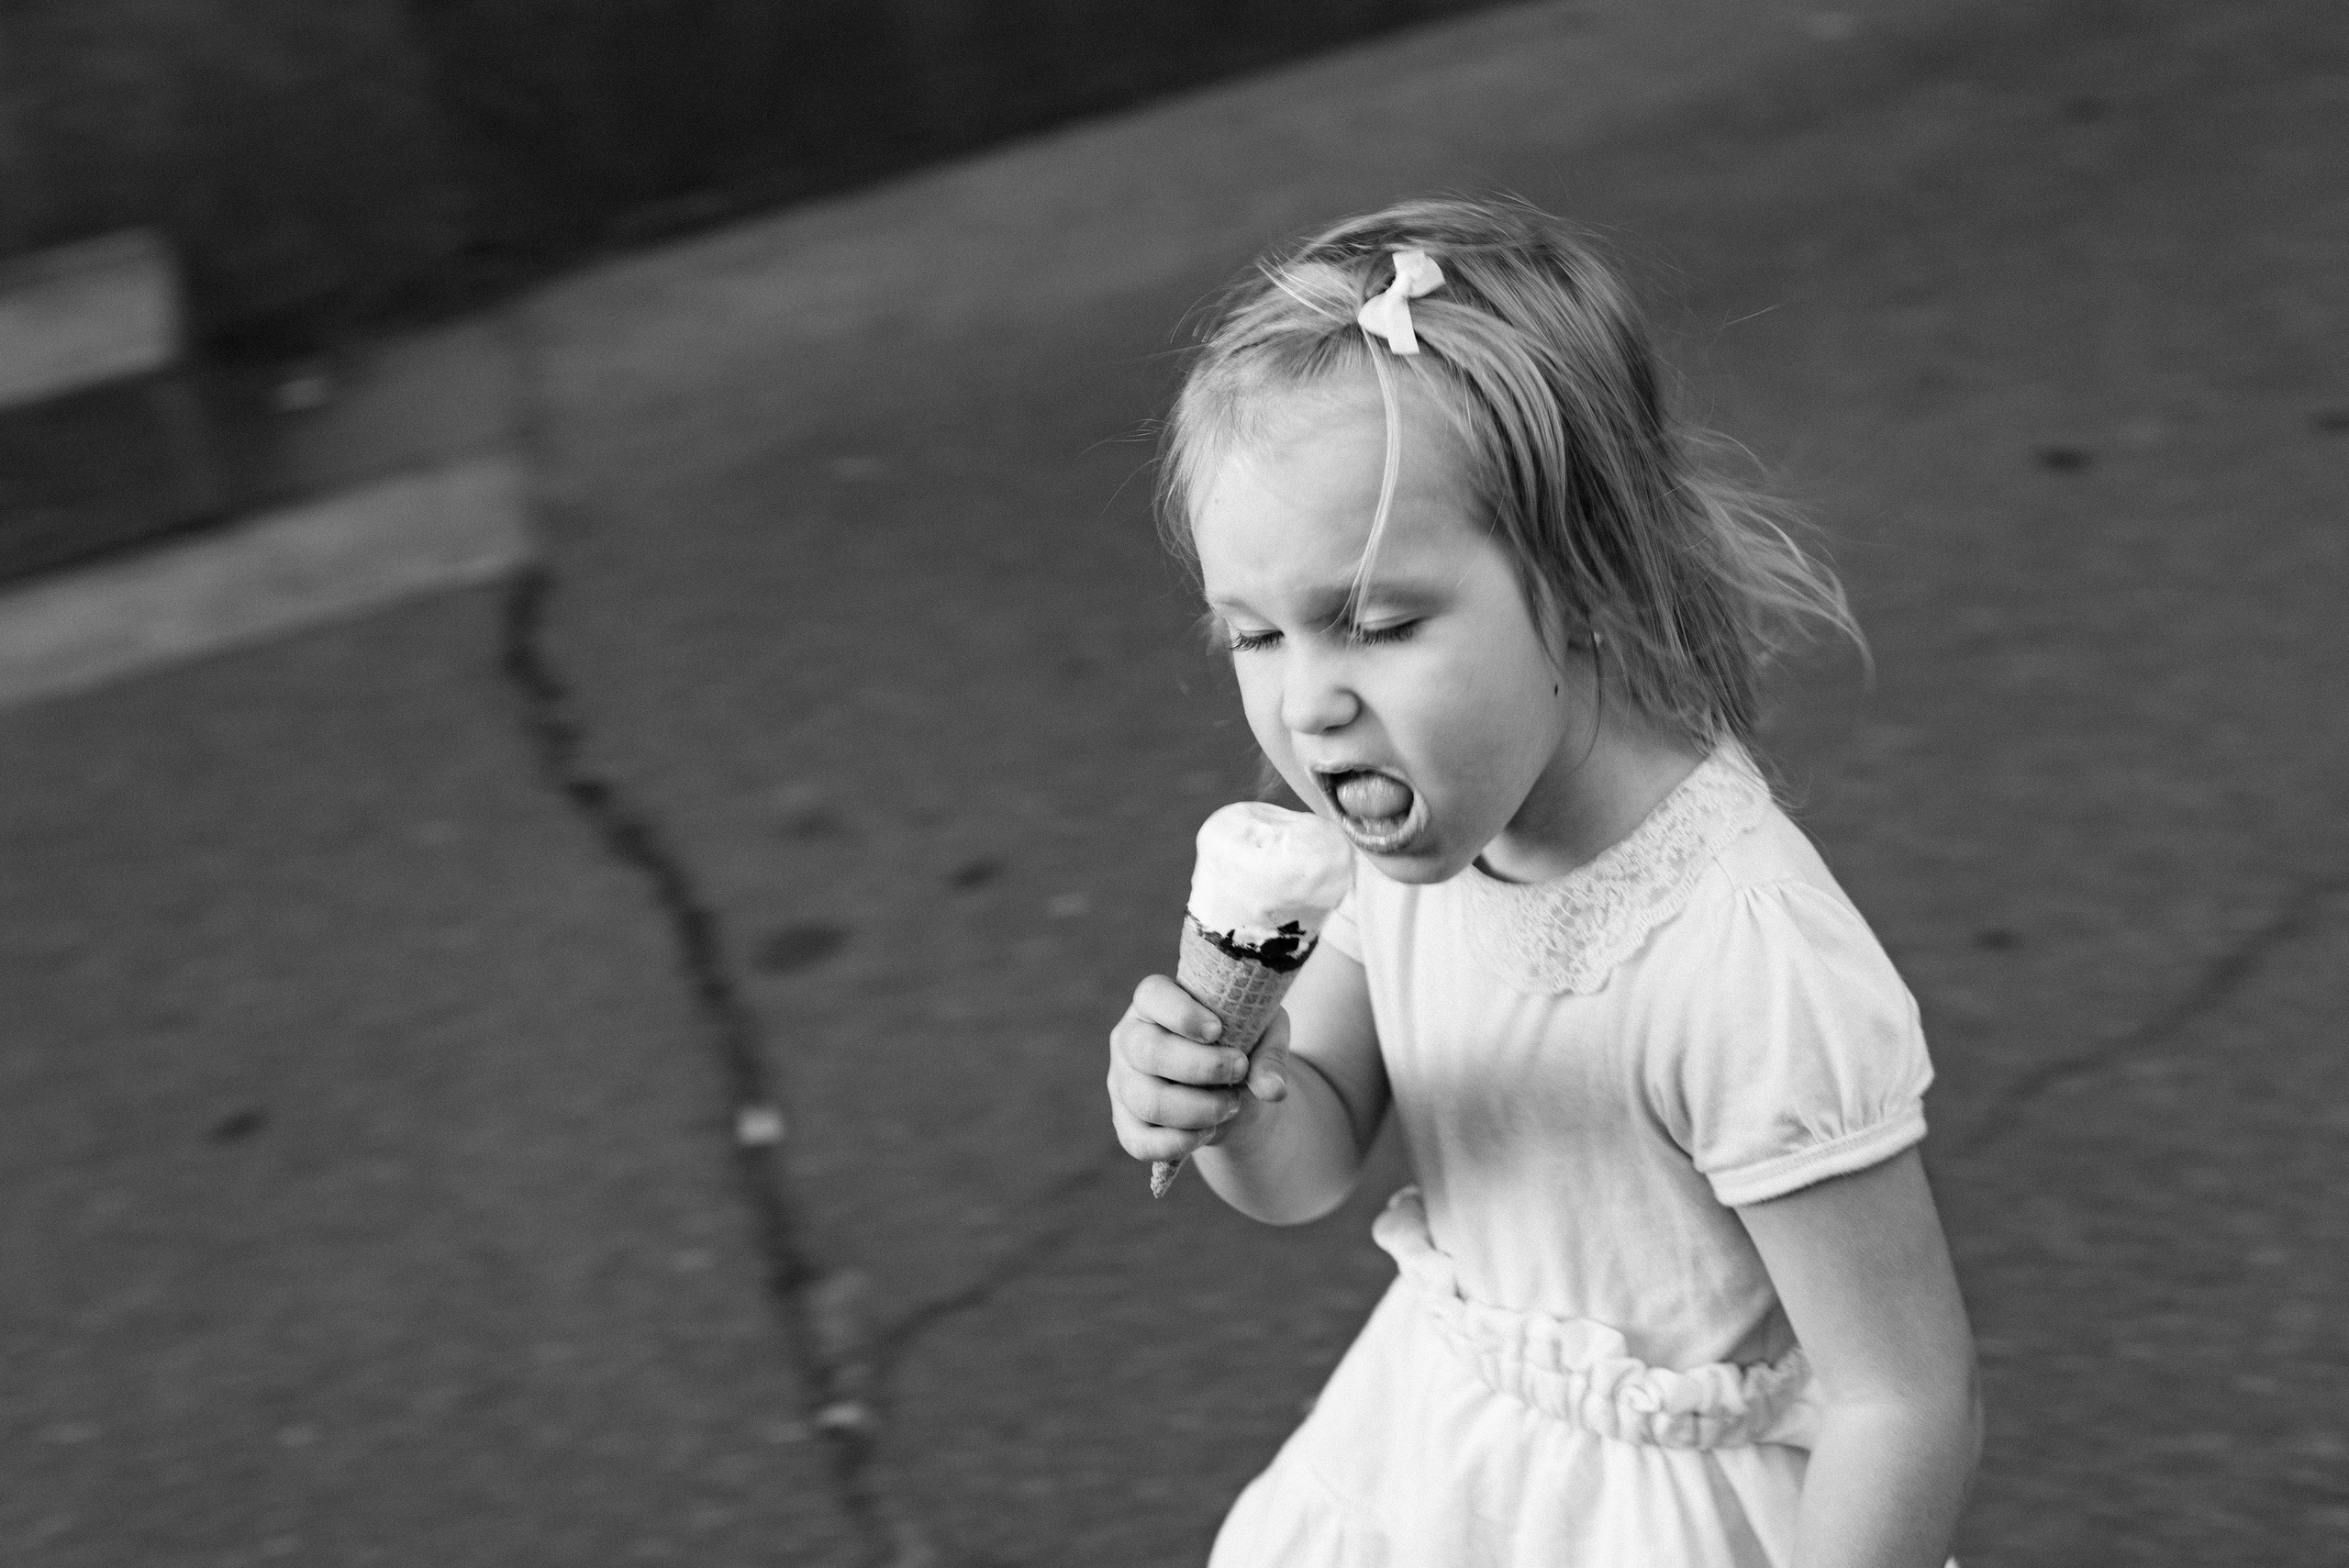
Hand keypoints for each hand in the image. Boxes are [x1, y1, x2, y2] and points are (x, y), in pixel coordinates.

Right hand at [1107, 974, 1291, 1163]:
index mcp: (1155, 1001)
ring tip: (1232, 1105)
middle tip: (1239, 1071)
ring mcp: (1121, 1080)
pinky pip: (1138, 1141)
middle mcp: (1129, 1037)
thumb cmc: (1239, 1043)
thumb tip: (1273, 1089)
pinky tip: (1208, 1132)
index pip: (1152, 995)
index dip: (1182, 1013)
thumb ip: (1269, 1054)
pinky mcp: (1124, 1120)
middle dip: (1201, 1067)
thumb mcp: (1263, 1034)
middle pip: (1149, 1051)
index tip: (1217, 1030)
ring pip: (1148, 1101)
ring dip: (1197, 1110)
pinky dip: (1178, 1143)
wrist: (1228, 1086)